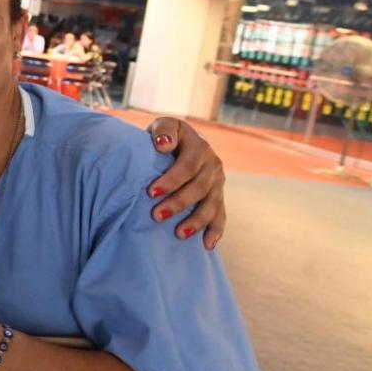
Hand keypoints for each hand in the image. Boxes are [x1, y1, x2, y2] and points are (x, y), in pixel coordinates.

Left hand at [145, 118, 225, 248]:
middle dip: (179, 203)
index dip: (171, 180)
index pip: (187, 166)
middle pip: (199, 188)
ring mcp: (218, 183)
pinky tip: (208, 245)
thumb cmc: (165, 136)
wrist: (182, 141)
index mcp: (199, 147)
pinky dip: (216, 231)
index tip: (150, 193)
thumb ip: (163, 130)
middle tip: (157, 216)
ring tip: (179, 234)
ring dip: (196, 221)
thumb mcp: (164, 125)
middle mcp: (212, 165)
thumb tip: (164, 144)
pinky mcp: (218, 196)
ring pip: (212, 204)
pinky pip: (221, 215)